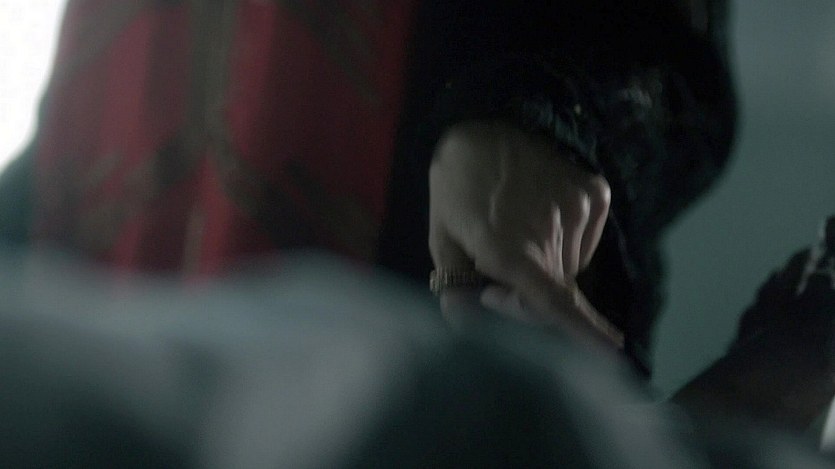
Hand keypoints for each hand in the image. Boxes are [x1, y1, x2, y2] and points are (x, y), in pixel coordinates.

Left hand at [429, 120, 621, 346]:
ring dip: (547, 266)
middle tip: (494, 282)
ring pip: (570, 267)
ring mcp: (579, 207)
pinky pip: (586, 241)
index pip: (551, 299)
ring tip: (516, 231)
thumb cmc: (458, 185)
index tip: (612, 352)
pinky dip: (565, 242)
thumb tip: (465, 322)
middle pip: (556, 291)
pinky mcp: (595, 193)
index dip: (581, 330)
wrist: (489, 120)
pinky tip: (540, 214)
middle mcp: (550, 227)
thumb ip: (455, 285)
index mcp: (507, 243)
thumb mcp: (443, 235)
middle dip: (527, 299)